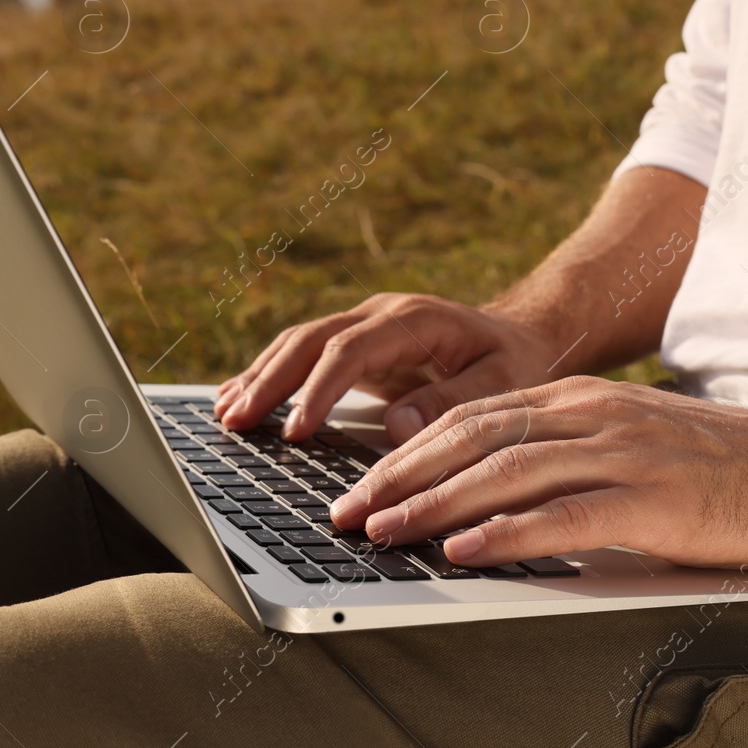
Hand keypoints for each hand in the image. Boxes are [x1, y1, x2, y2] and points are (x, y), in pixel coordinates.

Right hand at [215, 293, 560, 442]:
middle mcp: (380, 314)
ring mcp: (364, 325)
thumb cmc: (516, 361)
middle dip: (269, 381)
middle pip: (310, 340)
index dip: (318, 390)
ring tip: (225, 413)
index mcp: (413, 319)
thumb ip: (453, 400)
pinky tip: (238, 398)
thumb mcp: (503, 382)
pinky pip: (304, 355)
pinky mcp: (355, 344)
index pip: (350, 350)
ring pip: (298, 343)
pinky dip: (269, 376)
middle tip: (236, 420)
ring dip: (260, 377)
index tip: (295, 432)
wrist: (523, 334)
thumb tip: (396, 425)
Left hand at [327, 377, 747, 568]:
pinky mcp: (654, 500)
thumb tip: (493, 495)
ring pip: (504, 471)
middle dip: (399, 475)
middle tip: (347, 511)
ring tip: (383, 531)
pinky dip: (505, 534)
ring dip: (434, 504)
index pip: (473, 418)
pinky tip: (463, 551)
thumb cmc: (725, 468)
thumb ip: (567, 457)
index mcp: (582, 400)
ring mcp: (622, 452)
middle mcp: (592, 415)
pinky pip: (563, 516)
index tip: (361, 483)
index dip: (409, 451)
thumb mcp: (633, 443)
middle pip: (472, 437)